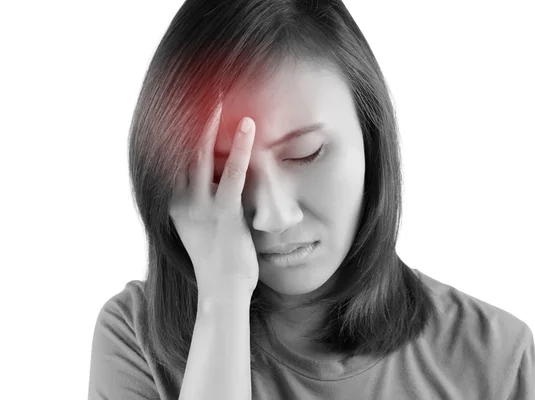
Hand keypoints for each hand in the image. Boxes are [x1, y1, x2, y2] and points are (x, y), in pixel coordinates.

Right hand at [169, 100, 257, 302]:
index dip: (179, 128)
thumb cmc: (218, 260)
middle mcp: (182, 200)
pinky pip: (233, 175)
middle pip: (183, 149)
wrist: (222, 293)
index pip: (174, 157)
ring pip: (203, 155)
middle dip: (191, 118)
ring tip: (220, 94)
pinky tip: (248, 126)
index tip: (186, 103)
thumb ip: (206, 199)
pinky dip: (240, 148)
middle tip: (202, 90)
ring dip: (211, 123)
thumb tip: (217, 175)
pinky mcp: (225, 214)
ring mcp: (202, 206)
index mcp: (175, 202)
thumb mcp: (205, 226)